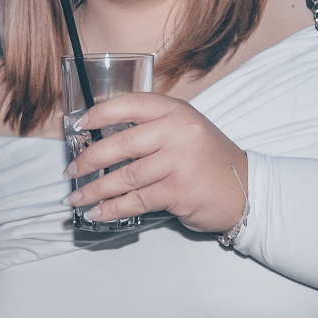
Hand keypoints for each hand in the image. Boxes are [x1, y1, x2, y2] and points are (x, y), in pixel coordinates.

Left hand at [64, 93, 247, 233]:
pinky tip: (98, 213)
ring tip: (78, 197)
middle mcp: (178, 131)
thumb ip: (151, 130)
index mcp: (176, 111)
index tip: (77, 125)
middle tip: (71, 171)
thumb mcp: (185, 132)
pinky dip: (112, 209)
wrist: (245, 190)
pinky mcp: (179, 190)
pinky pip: (136, 200)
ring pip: (125, 176)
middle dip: (89, 160)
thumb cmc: (207, 161)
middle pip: (121, 143)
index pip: (131, 104)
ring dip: (96, 190)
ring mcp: (180, 161)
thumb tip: (102, 142)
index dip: (100, 113)